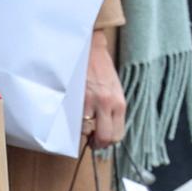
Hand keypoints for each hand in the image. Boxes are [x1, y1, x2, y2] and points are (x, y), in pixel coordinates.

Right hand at [84, 31, 127, 150]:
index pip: (117, 135)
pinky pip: (74, 118)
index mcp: (119, 103)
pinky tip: (72, 114)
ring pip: (86, 130)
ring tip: (80, 124)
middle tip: (90, 140)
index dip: (107, 142)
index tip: (100, 140)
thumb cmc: (101, 68)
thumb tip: (104, 128)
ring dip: (82, 131)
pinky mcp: (76, 96)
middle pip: (104, 137)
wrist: (90, 47)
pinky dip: (72, 120)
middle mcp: (107, 104)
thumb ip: (111, 109)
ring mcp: (91, 101)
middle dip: (96, 143)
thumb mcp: (113, 90)